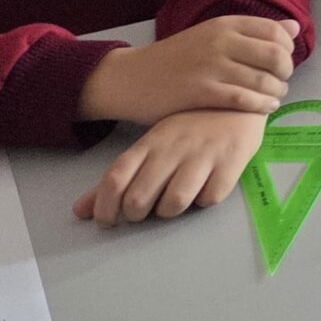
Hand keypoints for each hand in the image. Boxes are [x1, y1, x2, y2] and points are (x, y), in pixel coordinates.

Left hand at [74, 109, 263, 226]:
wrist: (240, 98)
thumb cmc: (190, 126)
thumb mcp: (151, 146)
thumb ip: (118, 179)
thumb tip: (79, 211)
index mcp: (149, 143)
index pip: (114, 179)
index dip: (104, 207)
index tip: (107, 221)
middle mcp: (172, 148)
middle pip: (139, 198)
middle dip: (137, 214)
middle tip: (146, 209)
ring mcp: (202, 154)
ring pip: (174, 204)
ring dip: (171, 211)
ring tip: (177, 199)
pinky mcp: (231, 161)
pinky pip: (209, 199)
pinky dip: (205, 200)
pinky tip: (206, 187)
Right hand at [77, 15, 299, 125]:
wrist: (131, 78)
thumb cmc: (175, 59)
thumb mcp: (213, 35)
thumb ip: (253, 32)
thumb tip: (295, 27)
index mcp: (225, 24)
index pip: (275, 31)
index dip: (287, 49)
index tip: (282, 62)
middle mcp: (220, 41)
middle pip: (275, 55)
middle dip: (286, 72)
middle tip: (281, 81)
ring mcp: (210, 66)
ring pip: (262, 79)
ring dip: (276, 91)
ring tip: (274, 97)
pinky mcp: (201, 91)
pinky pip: (243, 98)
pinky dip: (261, 105)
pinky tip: (265, 108)